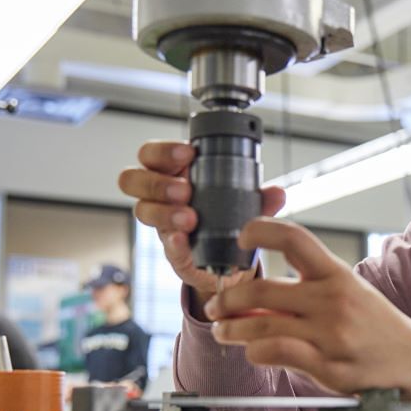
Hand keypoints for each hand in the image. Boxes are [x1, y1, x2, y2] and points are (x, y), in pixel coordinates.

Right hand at [119, 141, 285, 308]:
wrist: (230, 259)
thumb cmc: (227, 218)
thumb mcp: (244, 202)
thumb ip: (259, 197)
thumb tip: (277, 192)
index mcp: (174, 173)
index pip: (151, 154)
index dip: (163, 151)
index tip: (188, 153)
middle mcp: (159, 196)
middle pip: (133, 179)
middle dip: (157, 182)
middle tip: (184, 190)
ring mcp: (161, 224)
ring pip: (141, 210)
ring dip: (164, 212)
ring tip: (189, 218)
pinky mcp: (172, 251)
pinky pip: (164, 245)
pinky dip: (174, 242)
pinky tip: (184, 239)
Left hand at [202, 218, 410, 400]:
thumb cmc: (375, 324)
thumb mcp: (347, 291)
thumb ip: (305, 287)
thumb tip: (254, 291)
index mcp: (337, 274)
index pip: (293, 238)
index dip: (260, 231)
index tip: (241, 238)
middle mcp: (333, 300)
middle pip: (263, 288)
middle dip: (228, 298)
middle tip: (216, 305)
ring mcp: (331, 334)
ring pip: (262, 324)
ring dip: (232, 327)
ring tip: (223, 330)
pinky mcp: (329, 366)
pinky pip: (277, 353)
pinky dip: (255, 351)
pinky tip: (251, 351)